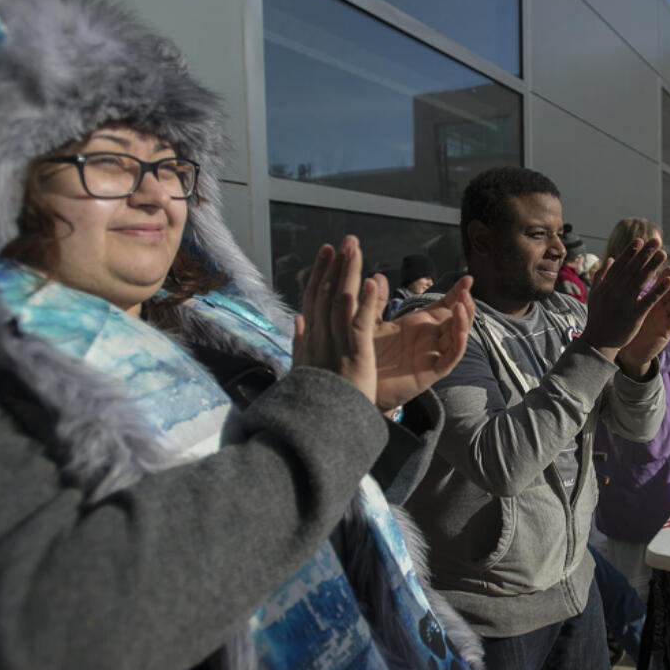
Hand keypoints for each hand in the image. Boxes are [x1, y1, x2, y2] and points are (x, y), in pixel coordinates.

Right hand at [293, 237, 382, 403]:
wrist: (317, 429)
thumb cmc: (313, 402)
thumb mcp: (304, 369)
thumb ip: (300, 344)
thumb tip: (298, 321)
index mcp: (310, 340)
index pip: (315, 299)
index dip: (321, 273)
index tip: (327, 252)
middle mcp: (320, 338)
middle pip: (326, 294)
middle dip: (336, 265)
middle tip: (345, 240)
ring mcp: (336, 346)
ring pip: (341, 302)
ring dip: (348, 274)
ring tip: (354, 249)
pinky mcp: (354, 356)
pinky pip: (360, 325)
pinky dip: (365, 303)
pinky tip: (371, 282)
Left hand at [373, 276, 474, 410]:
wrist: (361, 386)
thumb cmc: (370, 356)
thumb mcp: (371, 324)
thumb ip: (375, 301)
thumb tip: (377, 276)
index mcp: (420, 325)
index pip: (445, 305)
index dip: (456, 292)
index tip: (467, 278)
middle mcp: (431, 338)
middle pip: (457, 319)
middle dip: (464, 305)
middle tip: (466, 291)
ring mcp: (433, 354)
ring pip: (457, 337)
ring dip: (463, 322)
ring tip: (462, 306)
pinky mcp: (432, 372)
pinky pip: (450, 358)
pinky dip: (458, 345)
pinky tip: (459, 332)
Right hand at [582, 238, 669, 362]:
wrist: (598, 342)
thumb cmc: (597, 318)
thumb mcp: (595, 294)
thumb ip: (602, 276)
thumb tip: (608, 258)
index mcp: (606, 285)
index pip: (620, 265)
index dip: (630, 252)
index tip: (640, 240)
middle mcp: (615, 291)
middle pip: (632, 269)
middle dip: (645, 254)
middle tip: (657, 241)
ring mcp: (624, 303)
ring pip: (641, 281)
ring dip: (653, 266)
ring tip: (664, 254)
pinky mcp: (634, 315)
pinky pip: (648, 300)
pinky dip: (658, 289)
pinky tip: (668, 280)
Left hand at [618, 267, 669, 374]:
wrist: (629, 354)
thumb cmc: (629, 331)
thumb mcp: (629, 311)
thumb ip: (629, 295)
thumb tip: (623, 277)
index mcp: (648, 303)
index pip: (654, 285)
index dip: (658, 272)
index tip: (661, 257)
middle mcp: (658, 310)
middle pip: (667, 291)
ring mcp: (663, 320)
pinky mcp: (667, 331)